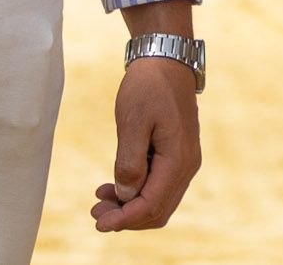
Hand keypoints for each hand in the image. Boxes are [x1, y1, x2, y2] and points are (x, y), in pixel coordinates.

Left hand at [95, 54, 200, 231]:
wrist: (166, 59)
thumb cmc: (148, 86)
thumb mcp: (132, 121)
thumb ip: (130, 161)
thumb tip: (126, 195)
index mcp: (178, 158)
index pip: (152, 204)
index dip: (125, 219)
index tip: (98, 222)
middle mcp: (187, 165)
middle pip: (158, 210)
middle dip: (126, 217)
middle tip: (95, 213)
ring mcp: (184, 160)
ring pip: (159, 201)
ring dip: (130, 207)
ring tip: (99, 202)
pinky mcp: (177, 154)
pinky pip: (159, 185)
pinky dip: (137, 193)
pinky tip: (113, 188)